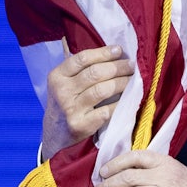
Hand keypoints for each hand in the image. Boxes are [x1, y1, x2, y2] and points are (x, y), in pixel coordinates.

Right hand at [41, 44, 134, 159]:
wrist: (55, 136)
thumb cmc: (66, 104)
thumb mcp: (64, 84)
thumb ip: (81, 70)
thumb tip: (113, 53)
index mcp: (57, 76)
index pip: (83, 58)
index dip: (104, 53)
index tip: (119, 50)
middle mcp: (62, 91)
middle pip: (95, 73)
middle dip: (117, 67)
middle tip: (131, 65)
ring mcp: (70, 109)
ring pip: (102, 90)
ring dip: (122, 83)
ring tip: (132, 79)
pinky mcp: (80, 125)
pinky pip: (106, 110)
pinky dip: (119, 104)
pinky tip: (127, 100)